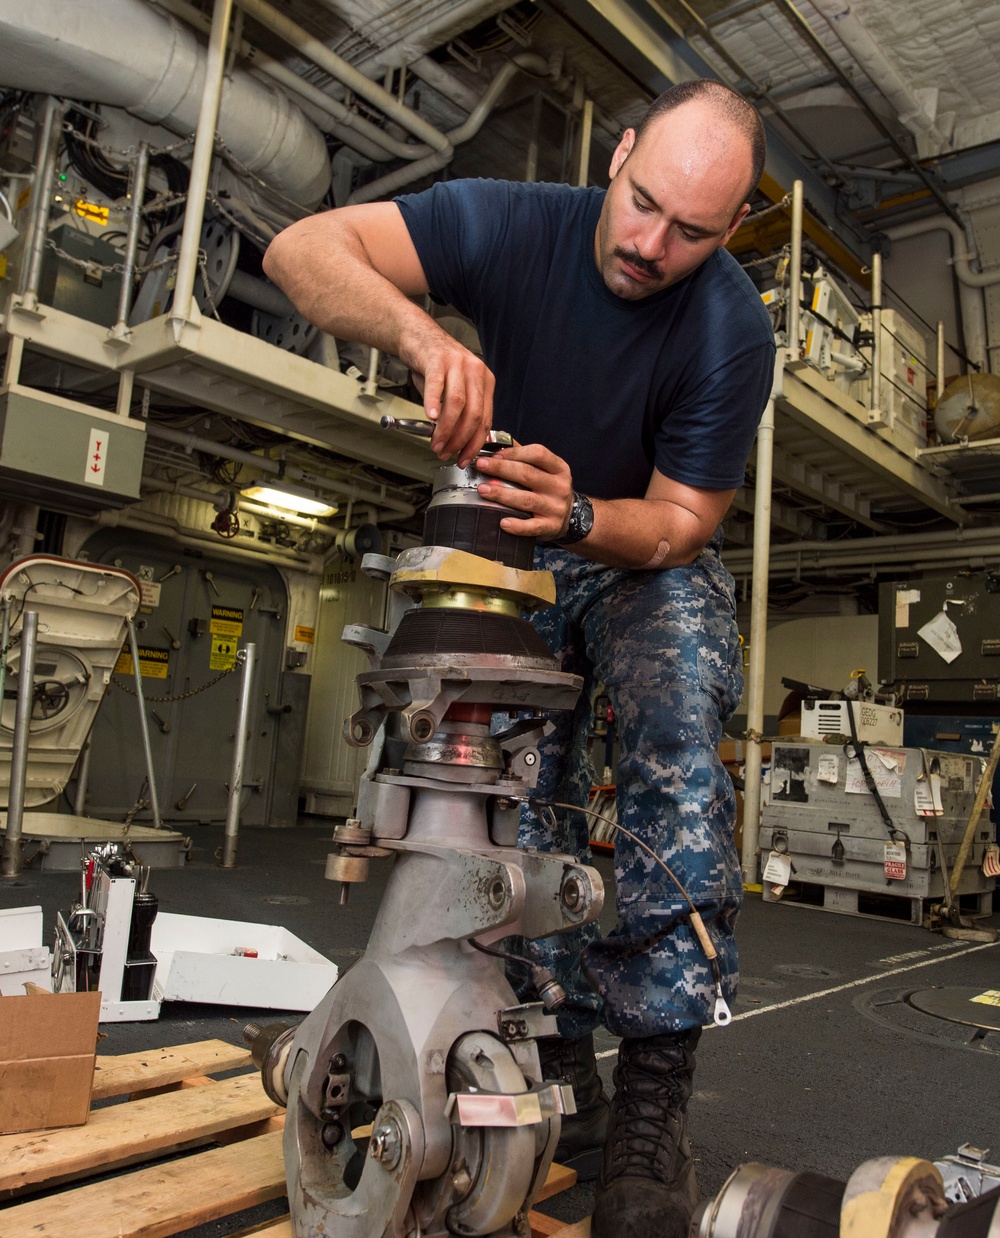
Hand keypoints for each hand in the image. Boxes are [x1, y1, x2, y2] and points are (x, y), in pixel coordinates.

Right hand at [398, 318, 494, 466]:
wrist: (418, 335)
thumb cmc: (436, 364)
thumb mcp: (456, 387)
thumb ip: (462, 411)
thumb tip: (460, 441)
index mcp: (485, 381)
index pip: (486, 419)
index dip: (475, 443)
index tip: (465, 457)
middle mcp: (475, 371)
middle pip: (474, 414)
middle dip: (460, 440)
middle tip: (447, 453)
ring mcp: (457, 364)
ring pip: (457, 404)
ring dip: (446, 429)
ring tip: (436, 442)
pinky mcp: (437, 359)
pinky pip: (437, 386)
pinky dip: (434, 404)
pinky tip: (431, 418)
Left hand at [474, 443, 574, 541]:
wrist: (570, 517)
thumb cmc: (548, 488)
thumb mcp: (543, 469)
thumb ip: (520, 454)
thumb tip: (490, 440)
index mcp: (559, 468)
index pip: (538, 454)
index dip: (514, 453)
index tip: (493, 454)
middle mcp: (559, 487)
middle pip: (528, 474)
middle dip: (501, 469)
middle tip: (480, 465)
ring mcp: (556, 508)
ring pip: (527, 500)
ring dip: (502, 494)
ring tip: (483, 490)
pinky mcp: (551, 526)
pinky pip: (532, 527)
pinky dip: (517, 526)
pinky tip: (503, 523)